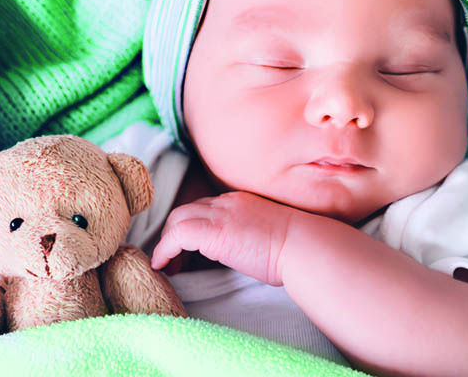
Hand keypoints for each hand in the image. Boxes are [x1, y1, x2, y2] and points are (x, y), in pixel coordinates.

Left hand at [150, 191, 300, 285]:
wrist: (304, 245)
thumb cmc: (296, 248)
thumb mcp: (268, 235)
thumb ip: (248, 236)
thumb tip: (241, 252)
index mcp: (240, 201)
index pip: (204, 207)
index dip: (192, 227)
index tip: (188, 249)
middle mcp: (226, 202)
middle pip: (186, 210)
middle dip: (174, 233)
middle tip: (173, 259)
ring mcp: (219, 214)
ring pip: (177, 219)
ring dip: (167, 243)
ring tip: (166, 266)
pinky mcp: (213, 231)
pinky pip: (176, 235)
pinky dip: (165, 250)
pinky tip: (163, 266)